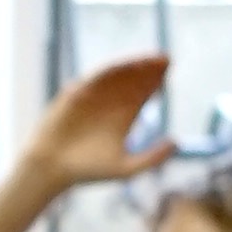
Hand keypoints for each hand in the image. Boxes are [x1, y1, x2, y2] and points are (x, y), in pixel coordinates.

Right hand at [8, 55, 177, 198]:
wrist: (53, 169)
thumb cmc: (88, 172)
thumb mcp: (127, 169)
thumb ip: (153, 158)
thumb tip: (177, 142)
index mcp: (123, 119)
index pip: (144, 94)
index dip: (157, 81)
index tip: (170, 70)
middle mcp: (110, 104)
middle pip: (133, 81)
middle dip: (149, 70)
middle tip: (166, 59)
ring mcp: (92, 98)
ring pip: (116, 76)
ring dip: (132, 66)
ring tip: (149, 60)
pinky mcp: (75, 95)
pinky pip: (94, 79)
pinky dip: (109, 72)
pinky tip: (125, 66)